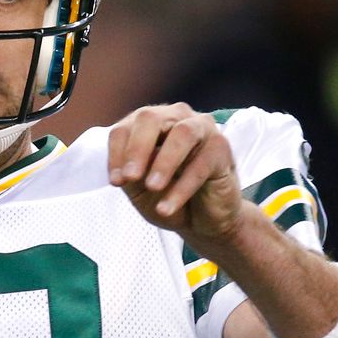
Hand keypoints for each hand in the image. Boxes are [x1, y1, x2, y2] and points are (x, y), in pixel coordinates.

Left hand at [107, 103, 247, 242]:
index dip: (116, 153)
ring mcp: (201, 129)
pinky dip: (182, 188)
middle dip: (137, 149)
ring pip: (182, 134)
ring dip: (164, 162)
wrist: (202, 220)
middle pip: (151, 119)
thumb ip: (130, 174)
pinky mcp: (222, 148)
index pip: (124, 128)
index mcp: (148, 124)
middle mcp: (175, 117)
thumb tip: (124, 169)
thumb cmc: (167, 195)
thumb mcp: (139, 189)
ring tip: (153, 187)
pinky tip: (167, 207)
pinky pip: (202, 164)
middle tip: (130, 177)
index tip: (115, 181)